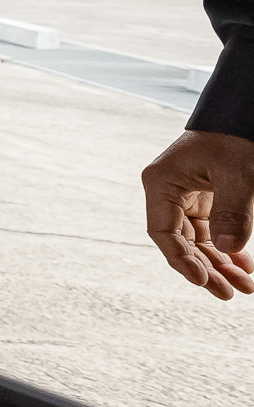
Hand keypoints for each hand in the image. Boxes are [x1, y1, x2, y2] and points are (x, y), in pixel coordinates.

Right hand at [141, 131, 253, 296]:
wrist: (244, 112)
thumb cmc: (237, 136)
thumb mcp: (239, 174)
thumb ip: (233, 212)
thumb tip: (230, 249)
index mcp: (161, 183)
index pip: (162, 232)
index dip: (181, 260)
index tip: (203, 282)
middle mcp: (168, 191)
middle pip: (181, 241)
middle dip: (207, 268)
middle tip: (230, 293)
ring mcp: (185, 194)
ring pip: (198, 239)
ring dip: (220, 263)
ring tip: (243, 286)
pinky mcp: (204, 196)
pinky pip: (212, 229)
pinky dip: (228, 247)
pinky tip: (244, 265)